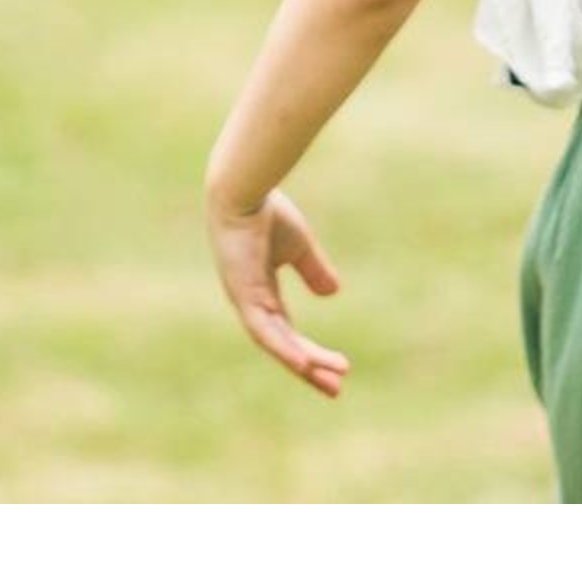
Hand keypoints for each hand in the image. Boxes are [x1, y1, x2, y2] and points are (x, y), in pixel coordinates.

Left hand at [206, 186, 351, 397]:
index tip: (337, 369)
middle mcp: (252, 304)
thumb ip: (313, 271)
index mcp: (262, 293)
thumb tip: (332, 293)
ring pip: (277, 345)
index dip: (310, 353)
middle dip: (310, 369)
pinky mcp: (245, 295)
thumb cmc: (266, 213)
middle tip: (336, 390)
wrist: (244, 191)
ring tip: (333, 379)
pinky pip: (264, 331)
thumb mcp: (300, 246)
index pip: (287, 334)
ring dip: (305, 363)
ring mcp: (246, 302)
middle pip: (284, 347)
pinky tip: (303, 363)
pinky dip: (283, 349)